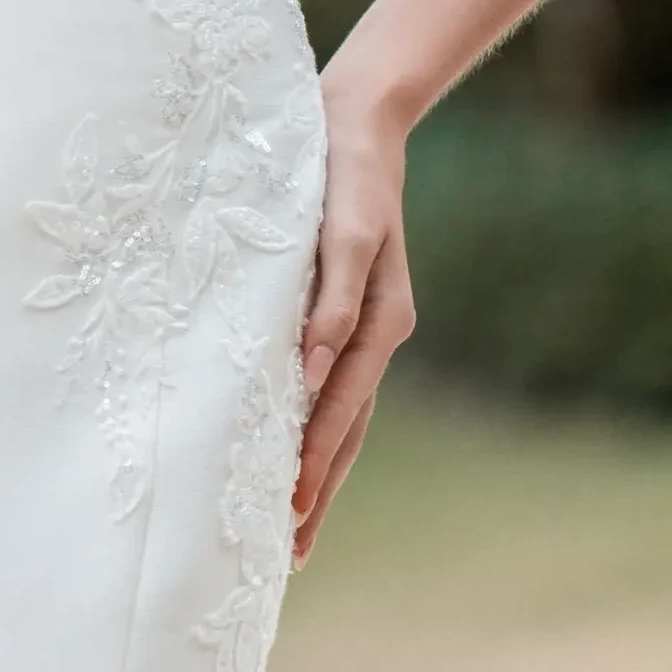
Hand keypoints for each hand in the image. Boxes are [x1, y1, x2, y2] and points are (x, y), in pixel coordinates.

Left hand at [291, 84, 415, 566]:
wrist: (357, 118)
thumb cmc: (344, 167)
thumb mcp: (344, 224)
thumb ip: (333, 295)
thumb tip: (313, 367)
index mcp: (382, 319)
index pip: (341, 410)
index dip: (315, 462)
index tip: (290, 512)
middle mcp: (379, 330)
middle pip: (348, 426)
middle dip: (320, 487)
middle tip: (290, 553)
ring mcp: (367, 321)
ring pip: (345, 411)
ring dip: (321, 466)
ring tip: (296, 520)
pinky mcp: (350, 305)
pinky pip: (336, 378)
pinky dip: (320, 419)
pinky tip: (297, 438)